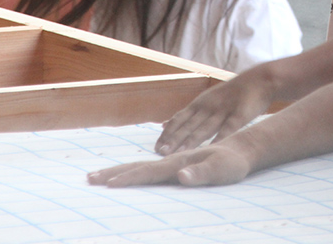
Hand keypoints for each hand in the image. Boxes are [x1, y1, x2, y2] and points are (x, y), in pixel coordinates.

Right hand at [88, 142, 253, 187]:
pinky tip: (130, 173)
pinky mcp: (179, 164)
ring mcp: (175, 161)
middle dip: (114, 172)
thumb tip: (180, 176)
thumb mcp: (222, 170)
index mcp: (180, 161)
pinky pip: (152, 168)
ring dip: (121, 170)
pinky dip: (136, 171)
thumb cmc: (234, 162)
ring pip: (143, 165)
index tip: (107, 184)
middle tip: (89, 177)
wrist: (243, 147)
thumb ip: (202, 173)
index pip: (149, 171)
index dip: (128, 178)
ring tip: (102, 175)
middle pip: (139, 165)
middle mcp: (174, 160)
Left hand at [155, 66, 277, 154]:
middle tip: (161, 153)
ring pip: (205, 128)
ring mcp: (224, 110)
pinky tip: (211, 150)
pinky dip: (219, 139)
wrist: (260, 81)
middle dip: (174, 139)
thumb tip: (164, 124)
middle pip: (189, 125)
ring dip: (191, 141)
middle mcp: (209, 107)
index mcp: (200, 104)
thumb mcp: (206, 100)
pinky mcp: (240, 115)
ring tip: (179, 154)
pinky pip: (228, 129)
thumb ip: (186, 114)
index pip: (179, 119)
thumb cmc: (231, 95)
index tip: (157, 148)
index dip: (168, 134)